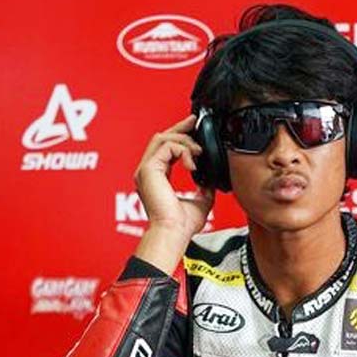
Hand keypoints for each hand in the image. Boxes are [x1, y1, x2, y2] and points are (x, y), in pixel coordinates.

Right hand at [133, 113, 214, 236]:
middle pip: (161, 138)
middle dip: (180, 128)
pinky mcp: (148, 170)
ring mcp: (145, 170)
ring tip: (198, 152)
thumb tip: (210, 180)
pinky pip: (166, 147)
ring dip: (184, 141)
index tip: (194, 129)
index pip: (166, 149)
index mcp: (156, 178)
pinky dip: (182, 151)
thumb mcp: (200, 202)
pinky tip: (192, 164)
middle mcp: (148, 172)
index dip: (180, 137)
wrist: (173, 233)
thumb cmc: (181, 226)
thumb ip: (203, 188)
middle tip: (195, 122)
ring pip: (163, 139)